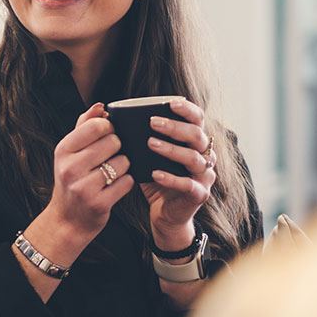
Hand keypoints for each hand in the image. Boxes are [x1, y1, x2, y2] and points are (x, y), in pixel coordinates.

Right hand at [31, 103, 135, 259]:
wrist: (67, 220)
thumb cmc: (72, 180)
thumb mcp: (70, 152)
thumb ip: (84, 126)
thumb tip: (100, 106)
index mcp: (63, 150)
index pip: (96, 126)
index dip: (109, 128)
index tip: (108, 135)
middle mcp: (70, 167)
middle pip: (113, 142)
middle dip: (118, 148)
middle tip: (110, 157)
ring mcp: (84, 187)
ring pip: (123, 162)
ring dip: (123, 166)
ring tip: (112, 173)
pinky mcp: (99, 203)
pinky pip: (127, 182)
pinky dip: (126, 182)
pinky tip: (115, 186)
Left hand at [140, 98, 216, 247]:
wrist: (166, 214)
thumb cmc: (156, 180)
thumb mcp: (147, 156)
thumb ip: (139, 137)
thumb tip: (112, 117)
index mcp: (195, 142)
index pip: (198, 119)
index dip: (187, 109)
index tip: (169, 102)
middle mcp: (205, 156)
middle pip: (198, 135)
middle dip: (175, 127)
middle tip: (152, 122)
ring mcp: (204, 176)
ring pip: (194, 158)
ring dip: (172, 149)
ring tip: (150, 144)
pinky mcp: (199, 194)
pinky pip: (189, 184)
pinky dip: (172, 178)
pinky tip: (155, 174)